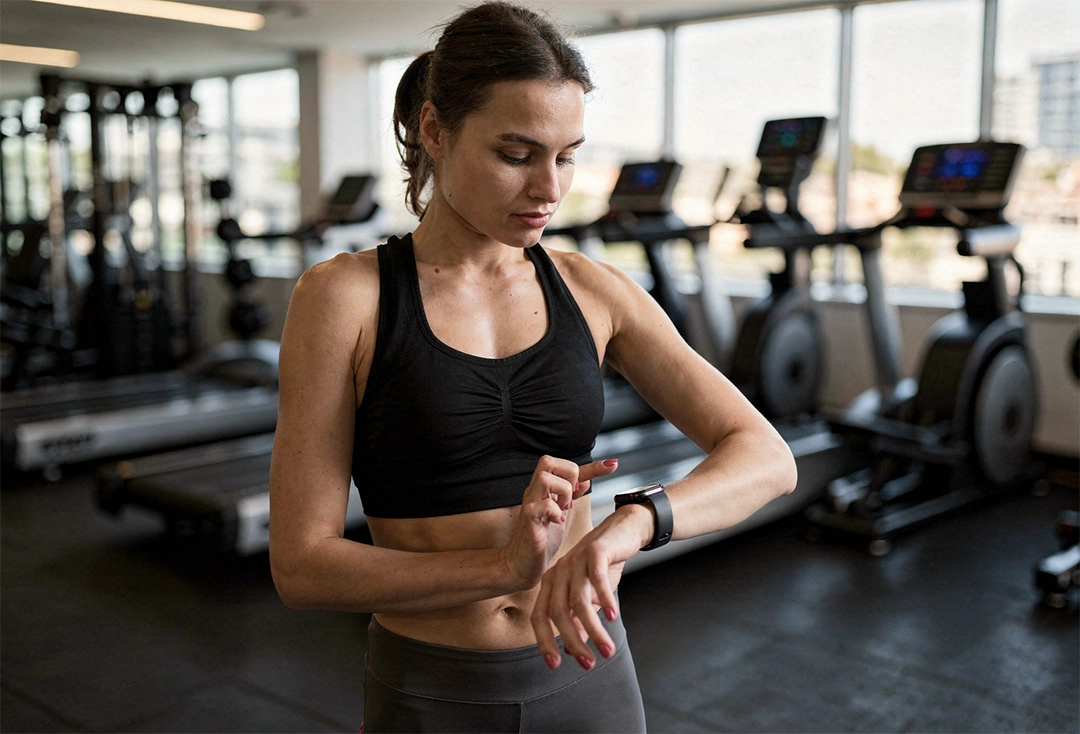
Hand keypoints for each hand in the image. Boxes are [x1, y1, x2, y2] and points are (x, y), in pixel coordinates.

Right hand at [498, 456, 618, 591]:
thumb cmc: (540, 540)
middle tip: (573, 497)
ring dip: (562, 491)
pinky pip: (542, 505)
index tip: (613, 464)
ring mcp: (530, 504)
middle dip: (568, 475)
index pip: (567, 467)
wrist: (520, 564)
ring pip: (544, 478)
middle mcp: (535, 492)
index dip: (592, 466)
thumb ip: (571, 496)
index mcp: (544, 489)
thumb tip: (585, 480)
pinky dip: (555, 511)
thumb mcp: (560, 514)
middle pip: (547, 461)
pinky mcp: (528, 521)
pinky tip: (559, 522)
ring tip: (565, 508)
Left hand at [529, 503, 652, 670]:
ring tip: (607, 649)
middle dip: (573, 641)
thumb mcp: (590, 596)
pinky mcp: (595, 551)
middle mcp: (559, 571)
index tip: (555, 665)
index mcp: (552, 582)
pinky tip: (613, 618)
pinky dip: (605, 601)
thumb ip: (578, 621)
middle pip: (558, 612)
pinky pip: (597, 580)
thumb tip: (572, 651)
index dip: (545, 641)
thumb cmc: (604, 565)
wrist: (624, 531)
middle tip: (589, 663)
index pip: (540, 616)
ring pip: (579, 601)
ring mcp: (575, 560)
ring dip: (593, 629)